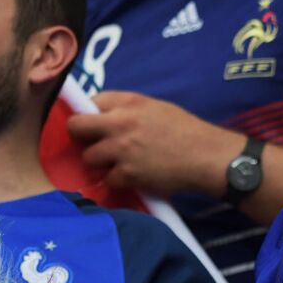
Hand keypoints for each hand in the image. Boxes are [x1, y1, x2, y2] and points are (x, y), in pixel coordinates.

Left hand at [66, 91, 237, 197]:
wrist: (205, 156)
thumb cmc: (185, 131)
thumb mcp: (156, 108)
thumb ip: (127, 110)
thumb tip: (102, 116)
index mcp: (129, 102)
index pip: (90, 102)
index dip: (89, 114)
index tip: (93, 124)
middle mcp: (120, 123)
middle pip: (77, 127)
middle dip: (80, 136)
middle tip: (91, 143)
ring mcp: (121, 149)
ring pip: (89, 157)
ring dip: (100, 162)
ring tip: (118, 162)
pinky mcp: (126, 174)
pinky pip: (108, 179)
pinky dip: (118, 180)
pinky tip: (133, 176)